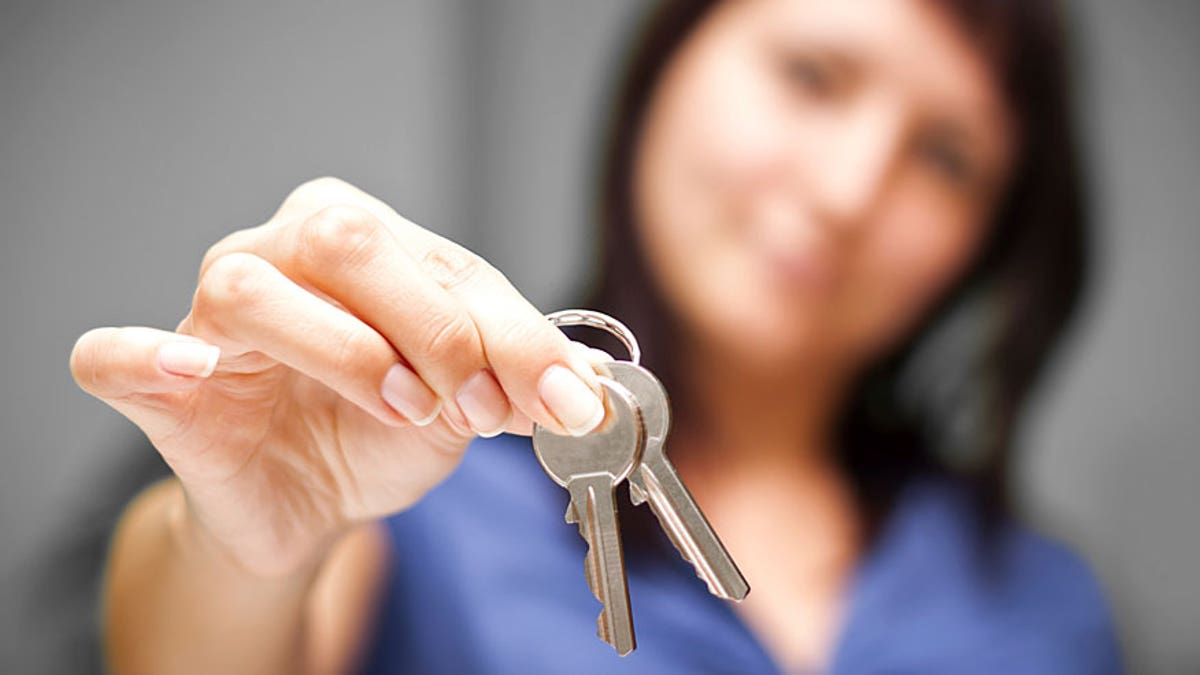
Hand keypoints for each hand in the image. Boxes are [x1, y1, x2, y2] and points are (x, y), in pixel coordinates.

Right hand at [71, 177, 606, 576]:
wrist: (313, 498)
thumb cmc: (384, 431)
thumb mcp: (466, 402)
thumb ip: (514, 377)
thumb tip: (587, 389)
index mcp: (365, 238)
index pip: (443, 259)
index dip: (513, 332)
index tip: (563, 399)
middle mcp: (281, 251)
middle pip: (349, 244)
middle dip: (436, 330)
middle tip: (476, 406)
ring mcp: (208, 315)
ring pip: (250, 291)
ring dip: (343, 351)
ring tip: (403, 408)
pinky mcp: (158, 385)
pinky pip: (118, 358)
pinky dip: (146, 359)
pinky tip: (193, 372)